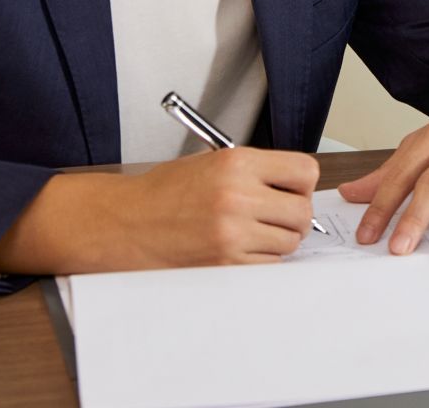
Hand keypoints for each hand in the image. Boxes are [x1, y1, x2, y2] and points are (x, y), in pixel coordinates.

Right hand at [0, 147, 320, 273]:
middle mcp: (238, 197)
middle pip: (302, 212)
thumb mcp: (211, 162)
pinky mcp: (224, 264)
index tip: (292, 189)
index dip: (302, 183)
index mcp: (237, 163)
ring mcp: (232, 234)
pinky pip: (267, 265)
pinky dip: (262, 260)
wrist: (124, 223)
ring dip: (279, 240)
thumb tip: (293, 186)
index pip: (304, 172)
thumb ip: (255, 171)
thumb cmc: (164, 192)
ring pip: (289, 242)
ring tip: (254, 233)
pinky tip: (241, 249)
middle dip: (295, 215)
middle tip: (278, 216)